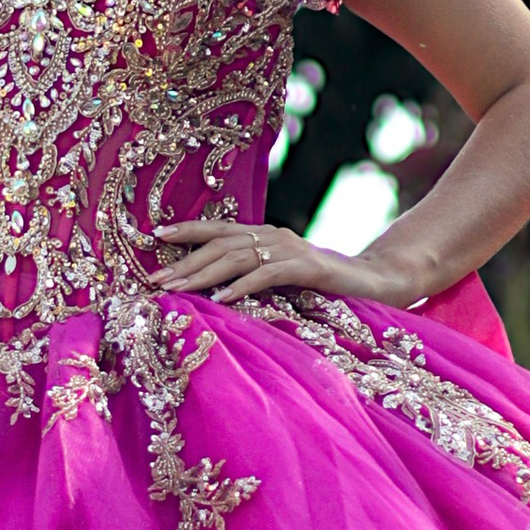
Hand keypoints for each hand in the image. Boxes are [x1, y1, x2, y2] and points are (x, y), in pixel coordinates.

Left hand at [152, 216, 423, 306]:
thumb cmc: (324, 285)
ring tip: (177, 288)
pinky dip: (243, 286)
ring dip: (204, 274)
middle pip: (221, 245)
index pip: (219, 229)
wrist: (376, 283)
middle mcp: (274, 236)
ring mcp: (292, 249)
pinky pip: (269, 274)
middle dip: (185, 261)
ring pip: (239, 257)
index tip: (154, 236)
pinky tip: (222, 299)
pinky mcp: (309, 267)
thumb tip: (212, 289)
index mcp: (265, 236)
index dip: (187, 230)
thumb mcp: (282, 279)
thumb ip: (253, 276)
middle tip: (154, 279)